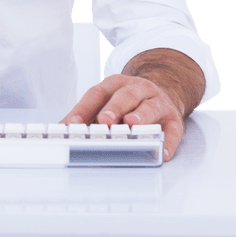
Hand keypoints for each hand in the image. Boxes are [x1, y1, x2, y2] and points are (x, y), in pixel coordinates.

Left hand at [60, 73, 185, 160]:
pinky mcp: (174, 118)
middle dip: (113, 108)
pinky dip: (168, 142)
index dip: (85, 108)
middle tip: (104, 121)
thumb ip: (86, 115)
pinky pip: (173, 130)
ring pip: (150, 107)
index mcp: (116, 84)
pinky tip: (162, 152)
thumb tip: (61, 131)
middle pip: (125, 96)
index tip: (74, 124)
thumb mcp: (107, 101)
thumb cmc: (129, 102)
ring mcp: (158, 102)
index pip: (97, 93)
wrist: (164, 91)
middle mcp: (138, 89)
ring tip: (131, 125)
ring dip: (140, 116)